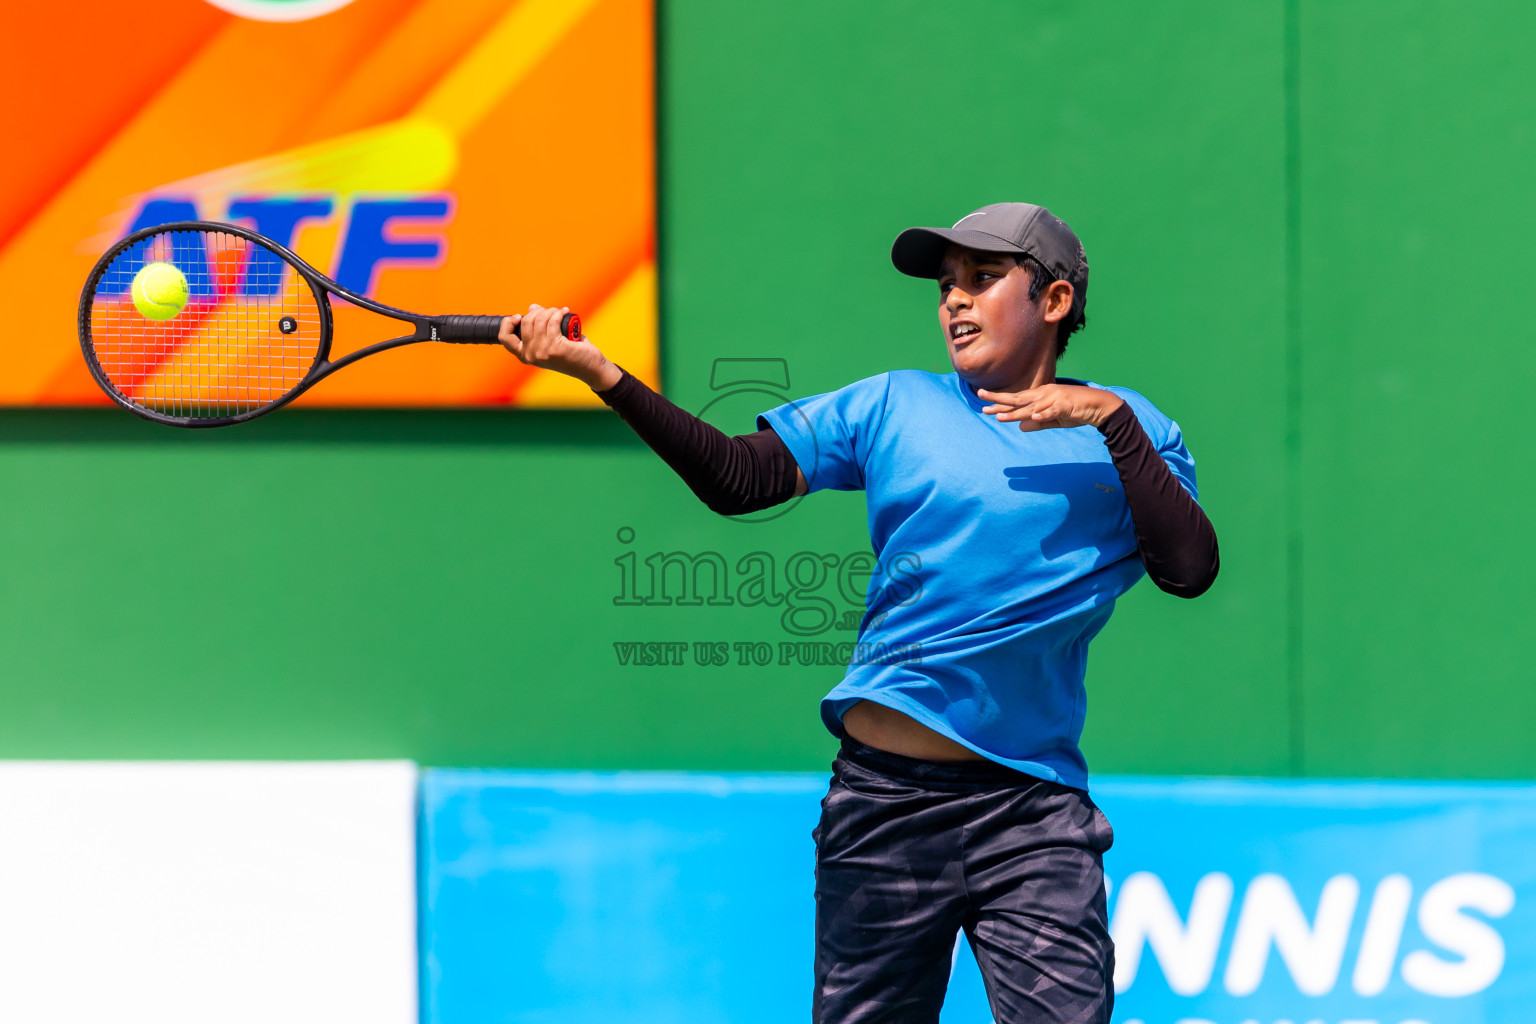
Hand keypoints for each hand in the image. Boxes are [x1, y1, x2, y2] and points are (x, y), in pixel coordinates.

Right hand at [499, 303, 616, 389]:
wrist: (590, 367)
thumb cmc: (571, 352)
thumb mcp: (550, 339)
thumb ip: (539, 326)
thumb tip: (531, 308)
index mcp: (524, 354)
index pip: (504, 337)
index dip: (508, 323)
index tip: (520, 316)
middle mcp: (530, 355)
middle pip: (526, 321)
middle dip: (539, 311)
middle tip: (552, 312)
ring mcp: (542, 353)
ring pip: (540, 319)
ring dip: (552, 311)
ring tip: (561, 312)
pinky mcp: (555, 349)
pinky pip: (552, 322)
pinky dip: (559, 313)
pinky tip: (566, 312)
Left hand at [976, 383, 1123, 431]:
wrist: (1099, 407)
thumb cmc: (1076, 411)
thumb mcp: (1054, 419)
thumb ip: (1038, 423)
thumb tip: (1021, 427)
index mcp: (1041, 396)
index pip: (1017, 401)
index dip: (1001, 404)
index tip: (985, 407)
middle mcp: (1044, 394)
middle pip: (1018, 398)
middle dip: (999, 400)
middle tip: (980, 399)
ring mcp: (1055, 398)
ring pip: (1031, 406)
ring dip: (1015, 412)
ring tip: (1000, 416)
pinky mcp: (1066, 405)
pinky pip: (1053, 410)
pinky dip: (1044, 413)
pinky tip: (1033, 417)